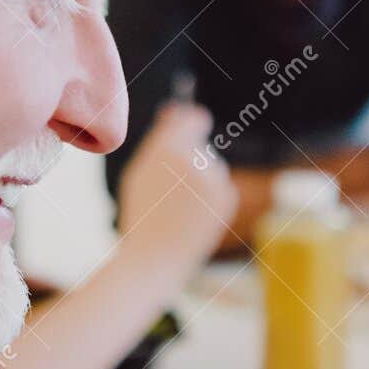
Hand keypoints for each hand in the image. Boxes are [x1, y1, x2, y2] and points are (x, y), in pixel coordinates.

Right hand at [115, 103, 236, 266]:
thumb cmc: (143, 213)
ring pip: (210, 166)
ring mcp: (214, 178)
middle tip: (169, 187)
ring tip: (178, 206)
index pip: (193, 118)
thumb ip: (162, 139)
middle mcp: (194, 158)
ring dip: (198, 179)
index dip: (191, 121)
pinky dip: (209, 196)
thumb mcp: (141, 170)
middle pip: (199, 146)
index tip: (191, 123)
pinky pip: (219, 185)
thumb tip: (178, 112)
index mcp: (166, 149)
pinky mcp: (226, 196)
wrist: (157, 256)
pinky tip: (192, 215)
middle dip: (189, 159)